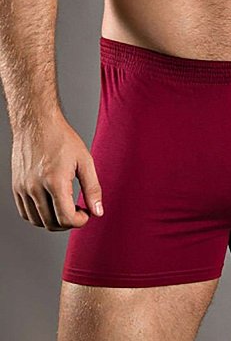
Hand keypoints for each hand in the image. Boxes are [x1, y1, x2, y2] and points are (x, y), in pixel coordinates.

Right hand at [11, 110, 103, 230]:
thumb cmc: (62, 138)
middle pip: (51, 223)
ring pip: (37, 221)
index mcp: (55, 181)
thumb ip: (92, 188)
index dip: (79, 222)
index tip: (86, 214)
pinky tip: (51, 205)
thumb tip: (98, 211)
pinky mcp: (16, 187)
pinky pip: (25, 213)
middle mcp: (36, 187)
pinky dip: (39, 216)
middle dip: (68, 223)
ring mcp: (23, 188)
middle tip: (78, 211)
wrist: (37, 123)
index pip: (65, 218)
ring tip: (66, 208)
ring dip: (54, 221)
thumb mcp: (84, 160)